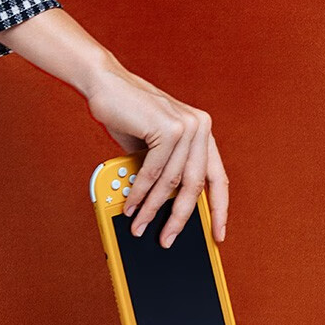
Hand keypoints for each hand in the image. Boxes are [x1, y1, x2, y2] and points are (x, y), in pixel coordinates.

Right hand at [0, 8, 228, 248]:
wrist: (106, 84)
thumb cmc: (129, 116)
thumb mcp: (155, 148)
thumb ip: (167, 172)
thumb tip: (171, 211)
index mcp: (204, 133)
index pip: (218, 179)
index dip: (219, 209)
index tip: (218, 234)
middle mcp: (201, 128)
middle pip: (196, 185)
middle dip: (180, 218)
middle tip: (168, 240)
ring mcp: (187, 126)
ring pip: (172, 182)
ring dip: (153, 208)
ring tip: (139, 225)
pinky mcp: (168, 128)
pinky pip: (154, 172)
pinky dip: (141, 192)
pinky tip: (132, 205)